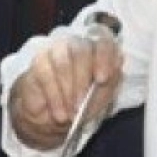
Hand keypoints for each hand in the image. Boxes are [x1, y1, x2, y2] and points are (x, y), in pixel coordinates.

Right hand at [10, 30, 122, 149]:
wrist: (53, 118)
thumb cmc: (81, 103)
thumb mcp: (102, 97)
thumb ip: (112, 80)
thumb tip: (116, 63)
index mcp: (97, 49)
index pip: (103, 38)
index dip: (104, 55)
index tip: (102, 79)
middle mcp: (77, 44)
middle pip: (82, 50)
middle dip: (83, 80)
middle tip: (82, 102)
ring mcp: (56, 50)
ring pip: (63, 62)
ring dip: (68, 90)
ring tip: (71, 112)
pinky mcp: (39, 61)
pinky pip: (46, 74)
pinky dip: (55, 97)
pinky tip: (60, 113)